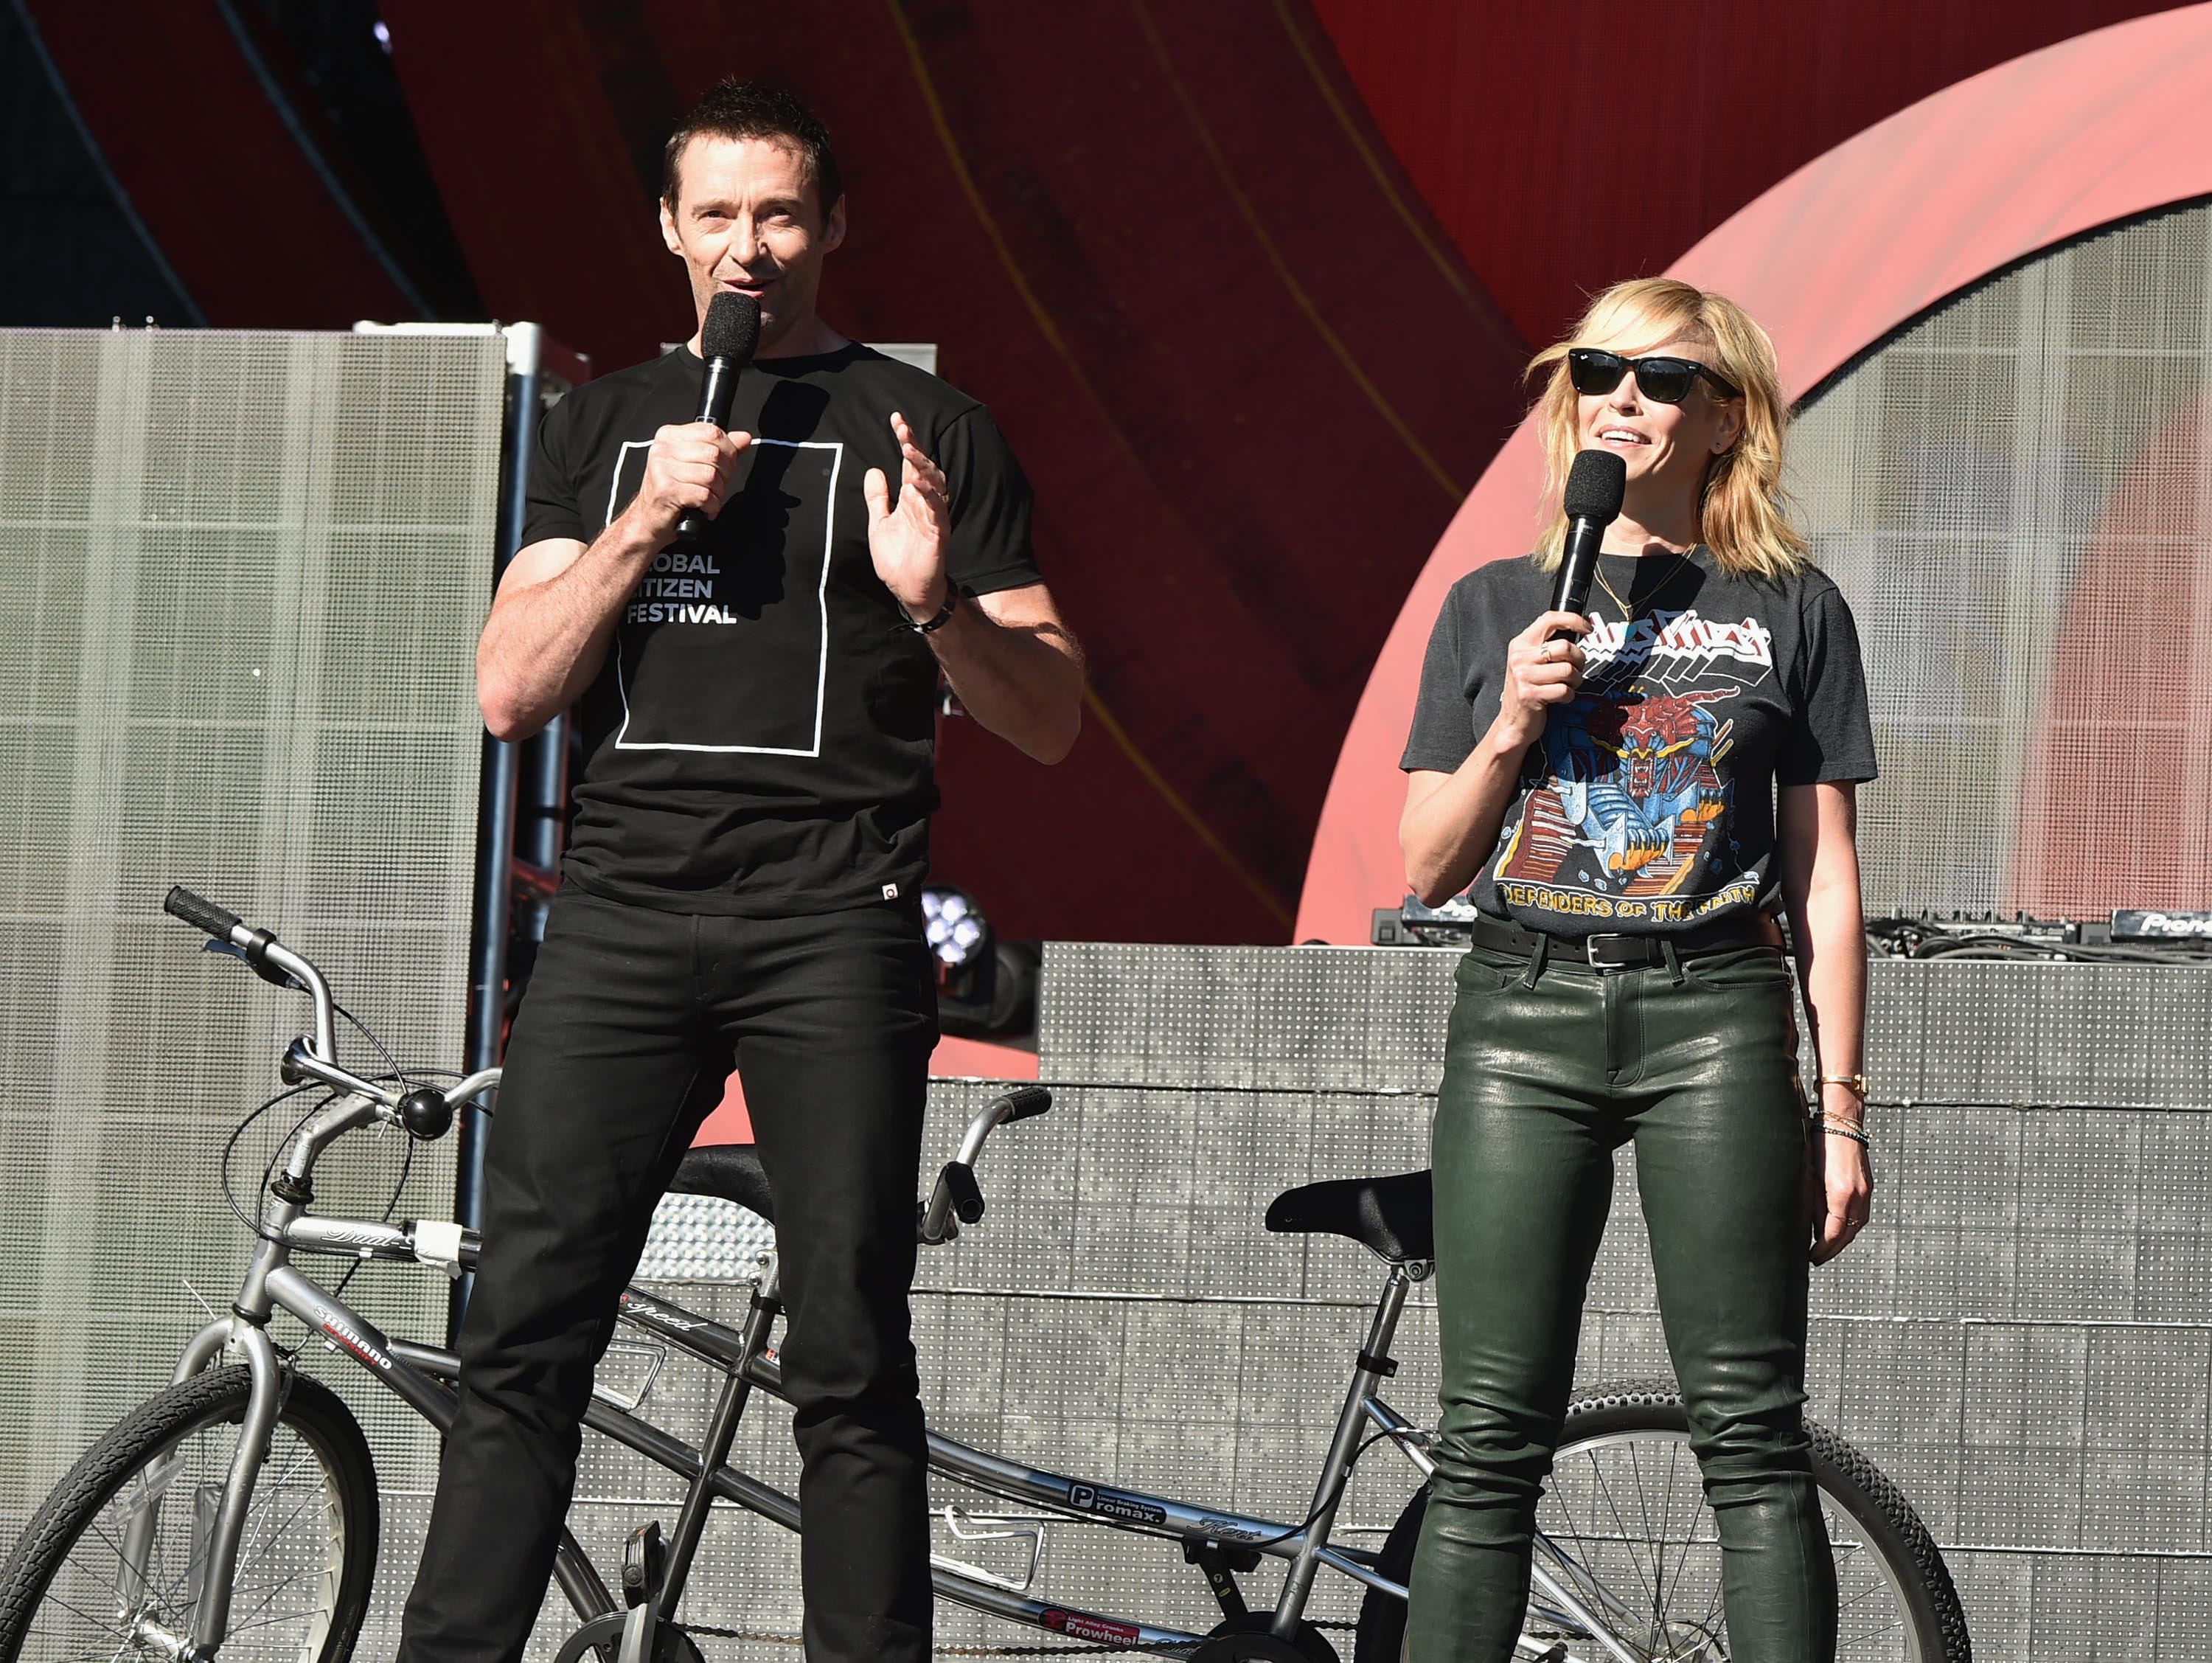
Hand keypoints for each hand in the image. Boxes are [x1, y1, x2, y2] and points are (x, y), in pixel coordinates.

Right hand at [620, 422, 749, 546]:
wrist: (647, 519)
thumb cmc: (671, 492)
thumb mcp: (694, 464)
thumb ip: (720, 449)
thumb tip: (744, 438)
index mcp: (669, 436)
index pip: (711, 431)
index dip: (729, 450)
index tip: (727, 465)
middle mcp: (663, 449)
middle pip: (714, 453)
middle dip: (725, 474)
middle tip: (719, 486)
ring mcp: (662, 469)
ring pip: (710, 475)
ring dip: (718, 492)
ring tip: (710, 499)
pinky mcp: (666, 490)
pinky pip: (704, 495)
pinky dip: (711, 506)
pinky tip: (705, 509)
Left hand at [864, 412, 951, 618]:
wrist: (908, 590)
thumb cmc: (897, 559)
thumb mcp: (878, 524)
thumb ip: (877, 499)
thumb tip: (873, 470)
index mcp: (910, 498)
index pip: (909, 462)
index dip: (905, 440)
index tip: (896, 418)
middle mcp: (924, 503)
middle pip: (924, 467)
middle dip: (914, 446)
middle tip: (902, 429)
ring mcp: (933, 517)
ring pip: (934, 484)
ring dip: (922, 466)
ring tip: (908, 450)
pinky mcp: (939, 534)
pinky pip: (938, 510)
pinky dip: (929, 496)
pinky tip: (917, 483)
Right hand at [1494, 611, 1589, 747]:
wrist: (1512, 722)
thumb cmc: (1528, 690)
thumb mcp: (1530, 662)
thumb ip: (1547, 646)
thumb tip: (1579, 628)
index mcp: (1520, 644)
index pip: (1550, 619)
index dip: (1574, 620)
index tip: (1588, 628)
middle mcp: (1520, 657)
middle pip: (1565, 647)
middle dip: (1579, 660)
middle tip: (1576, 669)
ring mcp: (1524, 676)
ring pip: (1568, 670)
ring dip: (1575, 680)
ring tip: (1567, 685)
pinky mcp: (1530, 695)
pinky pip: (1564, 691)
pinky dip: (1568, 696)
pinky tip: (1560, 698)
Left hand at [1809, 1108, 1871, 1264]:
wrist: (1841, 1120)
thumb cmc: (1820, 1143)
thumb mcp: (1809, 1175)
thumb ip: (1812, 1203)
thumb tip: (1812, 1228)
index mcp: (1841, 1194)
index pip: (1833, 1233)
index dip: (1822, 1249)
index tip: (1811, 1257)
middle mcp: (1859, 1195)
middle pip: (1848, 1234)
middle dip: (1833, 1250)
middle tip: (1817, 1259)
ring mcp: (1866, 1190)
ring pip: (1857, 1225)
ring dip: (1842, 1239)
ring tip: (1825, 1247)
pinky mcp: (1867, 1185)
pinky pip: (1860, 1213)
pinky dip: (1849, 1224)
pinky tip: (1836, 1226)